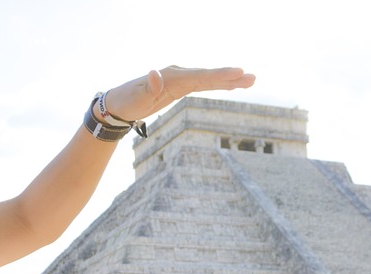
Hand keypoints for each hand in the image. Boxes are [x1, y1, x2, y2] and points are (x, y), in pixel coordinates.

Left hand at [102, 66, 254, 123]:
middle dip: (230, 77)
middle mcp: (178, 74)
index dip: (218, 76)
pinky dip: (218, 84)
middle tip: (252, 78)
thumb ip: (148, 87)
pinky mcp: (180, 86)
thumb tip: (155, 74)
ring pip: (208, 80)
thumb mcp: (136, 97)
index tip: (237, 73)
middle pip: (208, 76)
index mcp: (171, 76)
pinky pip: (203, 85)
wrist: (119, 103)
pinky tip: (231, 85)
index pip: (199, 76)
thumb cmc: (128, 101)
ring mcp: (180, 79)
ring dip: (228, 81)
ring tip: (250, 81)